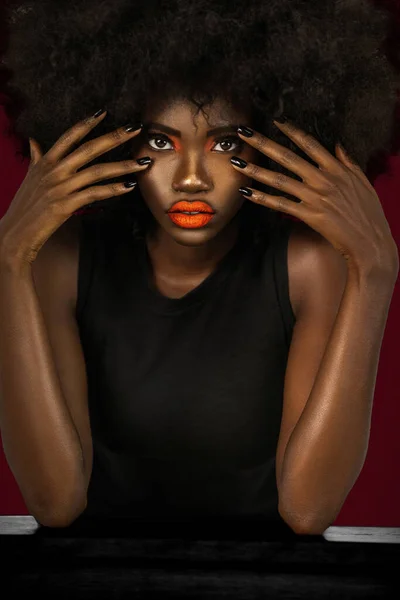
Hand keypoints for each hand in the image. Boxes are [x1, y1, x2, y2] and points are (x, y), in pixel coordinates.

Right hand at [0, 111, 151, 266]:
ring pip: (97, 171)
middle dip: (114, 137)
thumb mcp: (29, 177)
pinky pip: (95, 193)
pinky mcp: (66, 204)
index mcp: (46, 162)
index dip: (86, 123)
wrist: (15, 232)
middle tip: (135, 128)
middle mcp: (54, 170)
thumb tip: (33, 141)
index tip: (103, 112)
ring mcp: (61, 187)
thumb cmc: (24, 206)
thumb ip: (36, 158)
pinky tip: (129, 186)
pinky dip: (114, 189)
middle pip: (88, 148)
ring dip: (123, 166)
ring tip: (142, 163)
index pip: (68, 136)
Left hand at [231, 120, 398, 278]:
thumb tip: (337, 145)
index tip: (275, 121)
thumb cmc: (368, 212)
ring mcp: (314, 197)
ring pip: (279, 179)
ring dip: (255, 170)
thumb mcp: (362, 181)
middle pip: (287, 156)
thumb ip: (348, 162)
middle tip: (244, 132)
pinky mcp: (308, 215)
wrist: (369, 241)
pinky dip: (262, 198)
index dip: (291, 131)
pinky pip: (280, 204)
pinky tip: (246, 192)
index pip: (310, 144)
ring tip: (236, 162)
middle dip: (263, 143)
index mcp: (336, 168)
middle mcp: (323, 179)